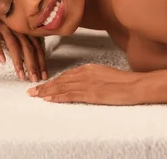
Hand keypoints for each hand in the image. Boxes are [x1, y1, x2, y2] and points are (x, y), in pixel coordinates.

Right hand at [0, 8, 46, 81]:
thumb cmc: (5, 25)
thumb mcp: (18, 32)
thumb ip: (27, 42)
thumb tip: (37, 60)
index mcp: (27, 31)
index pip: (38, 48)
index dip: (41, 62)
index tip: (44, 76)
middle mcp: (19, 29)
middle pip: (28, 48)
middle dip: (32, 65)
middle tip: (34, 79)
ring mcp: (6, 27)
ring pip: (14, 45)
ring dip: (18, 61)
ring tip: (20, 74)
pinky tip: (2, 61)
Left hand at [27, 64, 142, 104]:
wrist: (135, 85)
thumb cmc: (124, 81)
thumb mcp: (105, 73)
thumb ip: (93, 76)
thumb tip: (83, 82)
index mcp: (89, 68)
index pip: (66, 75)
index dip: (53, 80)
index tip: (43, 84)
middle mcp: (85, 73)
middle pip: (60, 80)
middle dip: (45, 85)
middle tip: (31, 90)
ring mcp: (87, 83)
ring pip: (62, 87)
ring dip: (47, 91)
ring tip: (35, 95)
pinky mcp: (91, 94)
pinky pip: (70, 95)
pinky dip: (58, 97)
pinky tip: (49, 99)